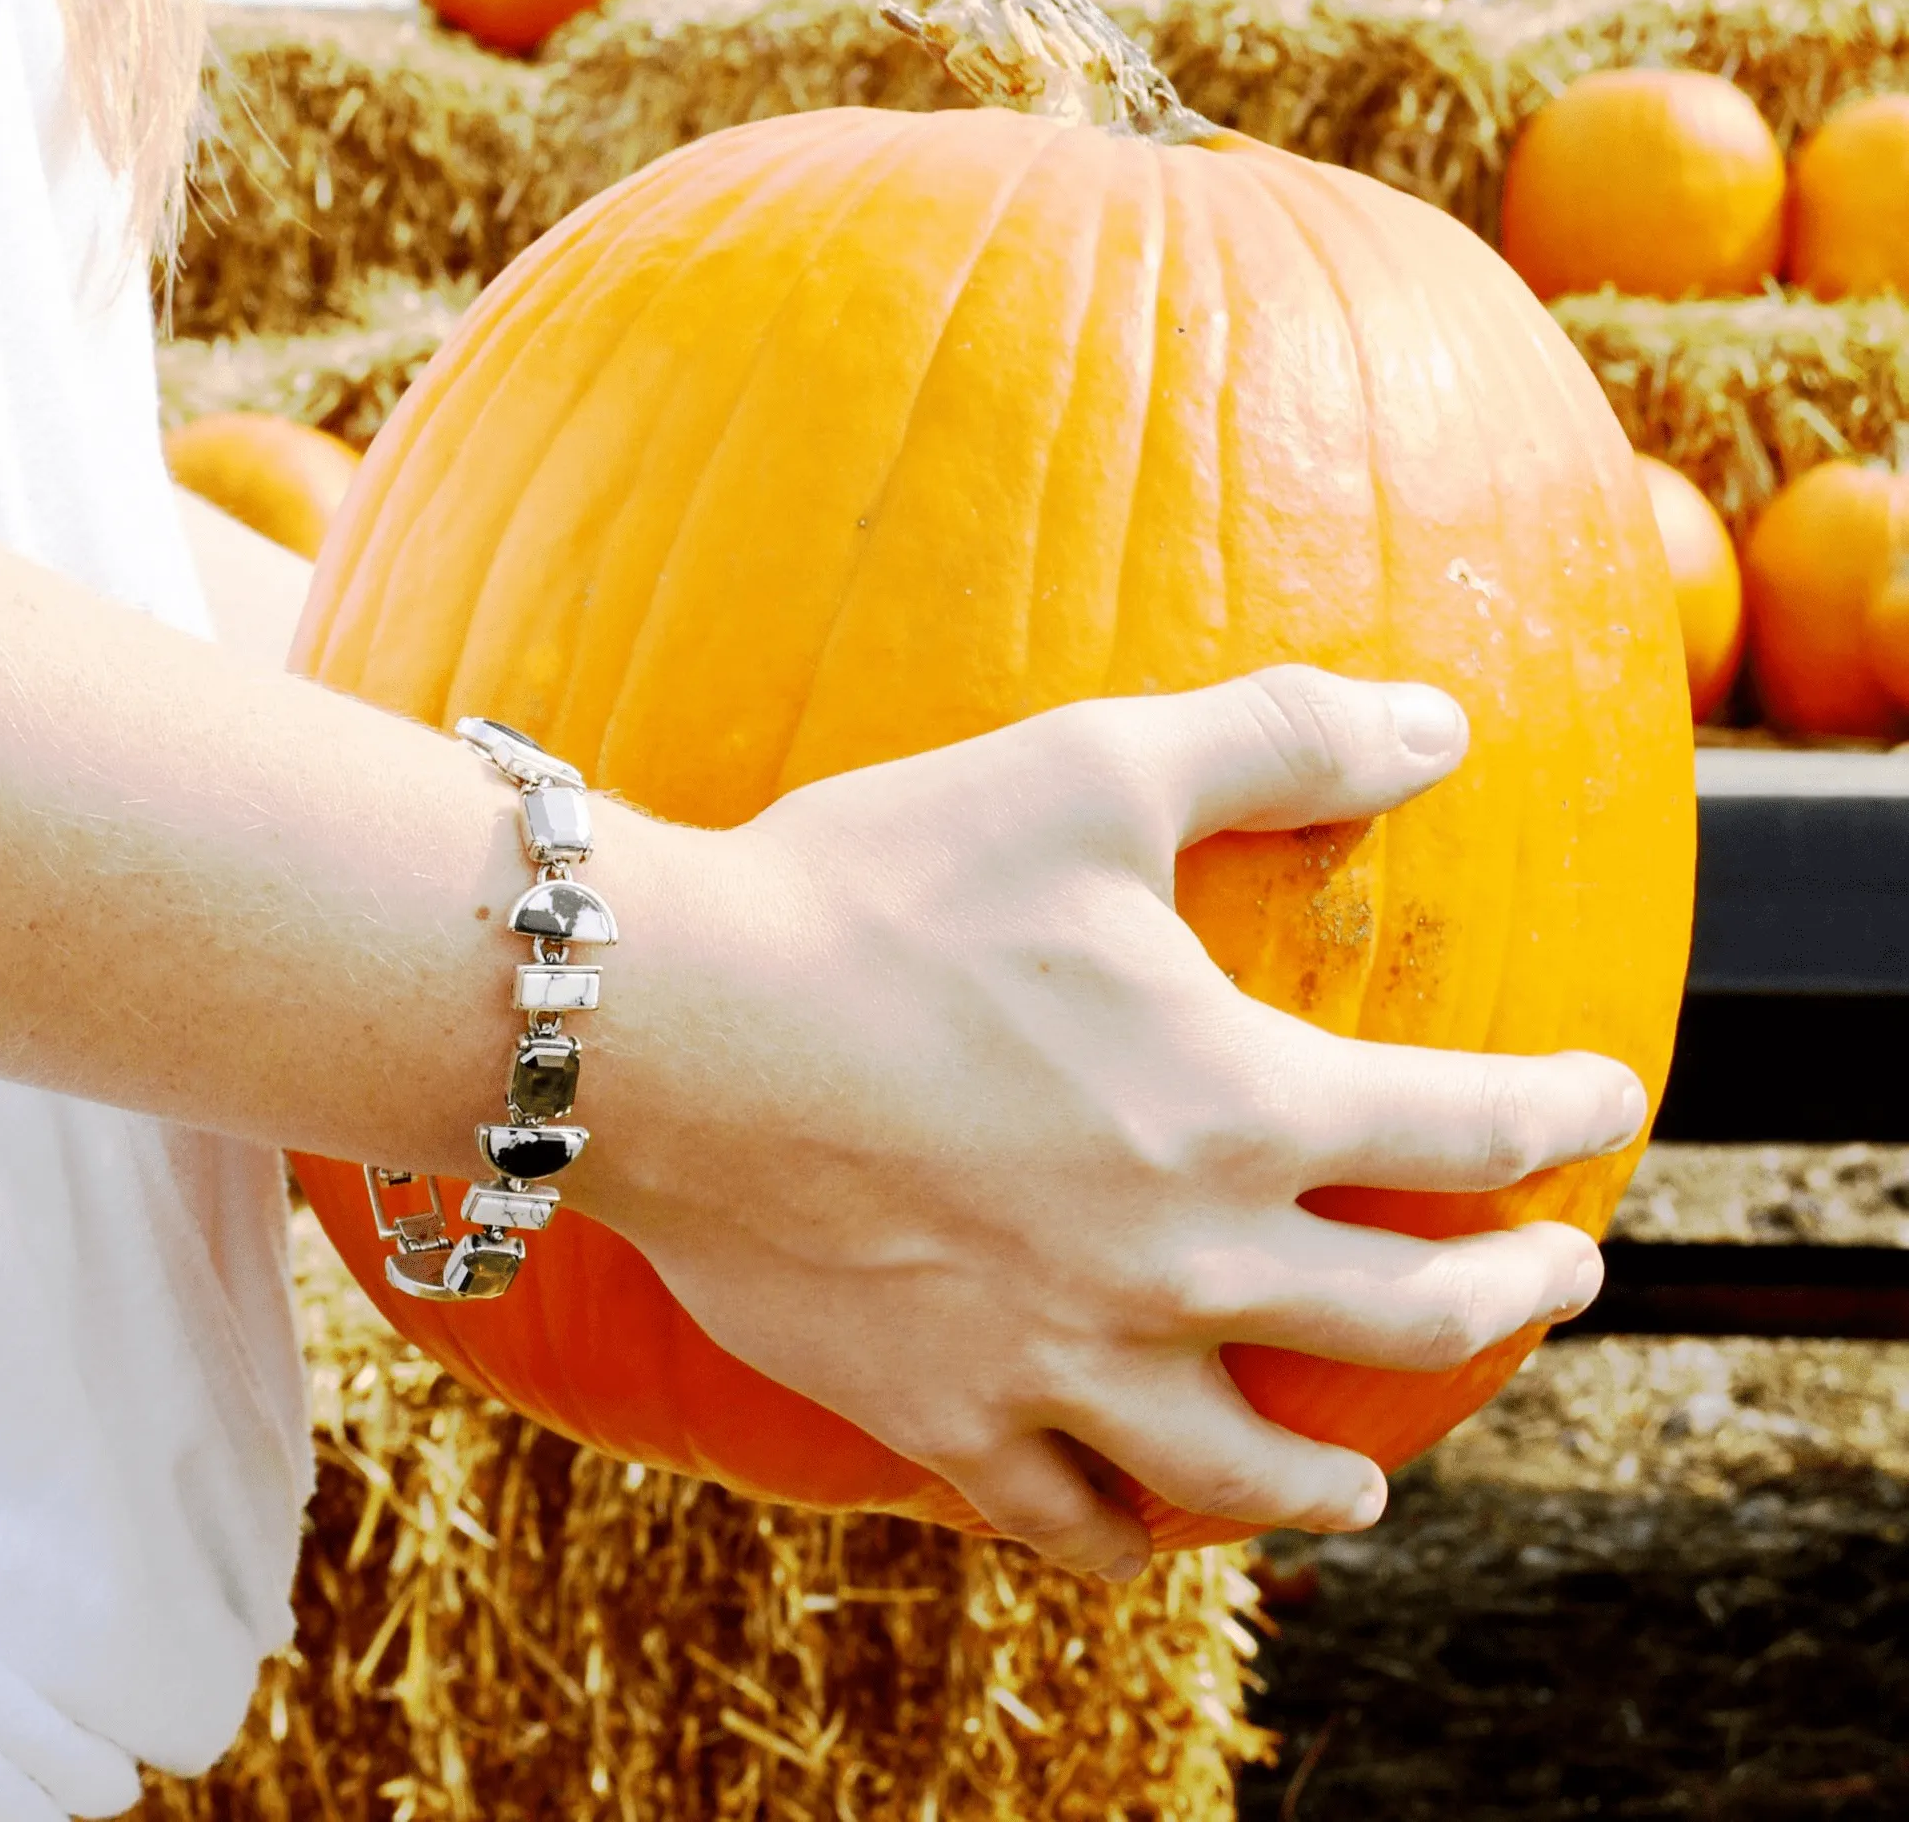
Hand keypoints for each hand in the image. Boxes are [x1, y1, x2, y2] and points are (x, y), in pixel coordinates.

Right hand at [591, 668, 1642, 1580]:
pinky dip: (1130, 1536)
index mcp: (1238, 1108)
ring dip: (1334, 1480)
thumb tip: (1440, 724)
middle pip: (1408, 1319)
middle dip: (1509, 1300)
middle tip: (1552, 1282)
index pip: (1463, 1128)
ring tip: (1364, 1485)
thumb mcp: (1086, 772)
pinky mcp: (940, 1416)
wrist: (660, 1030)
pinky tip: (1144, 1529)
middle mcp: (1181, 1264)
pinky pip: (1067, 1519)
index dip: (1556, 1109)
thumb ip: (1276, 740)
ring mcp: (1061, 1362)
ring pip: (1249, 1472)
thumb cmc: (873, 890)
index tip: (1601, 1102)